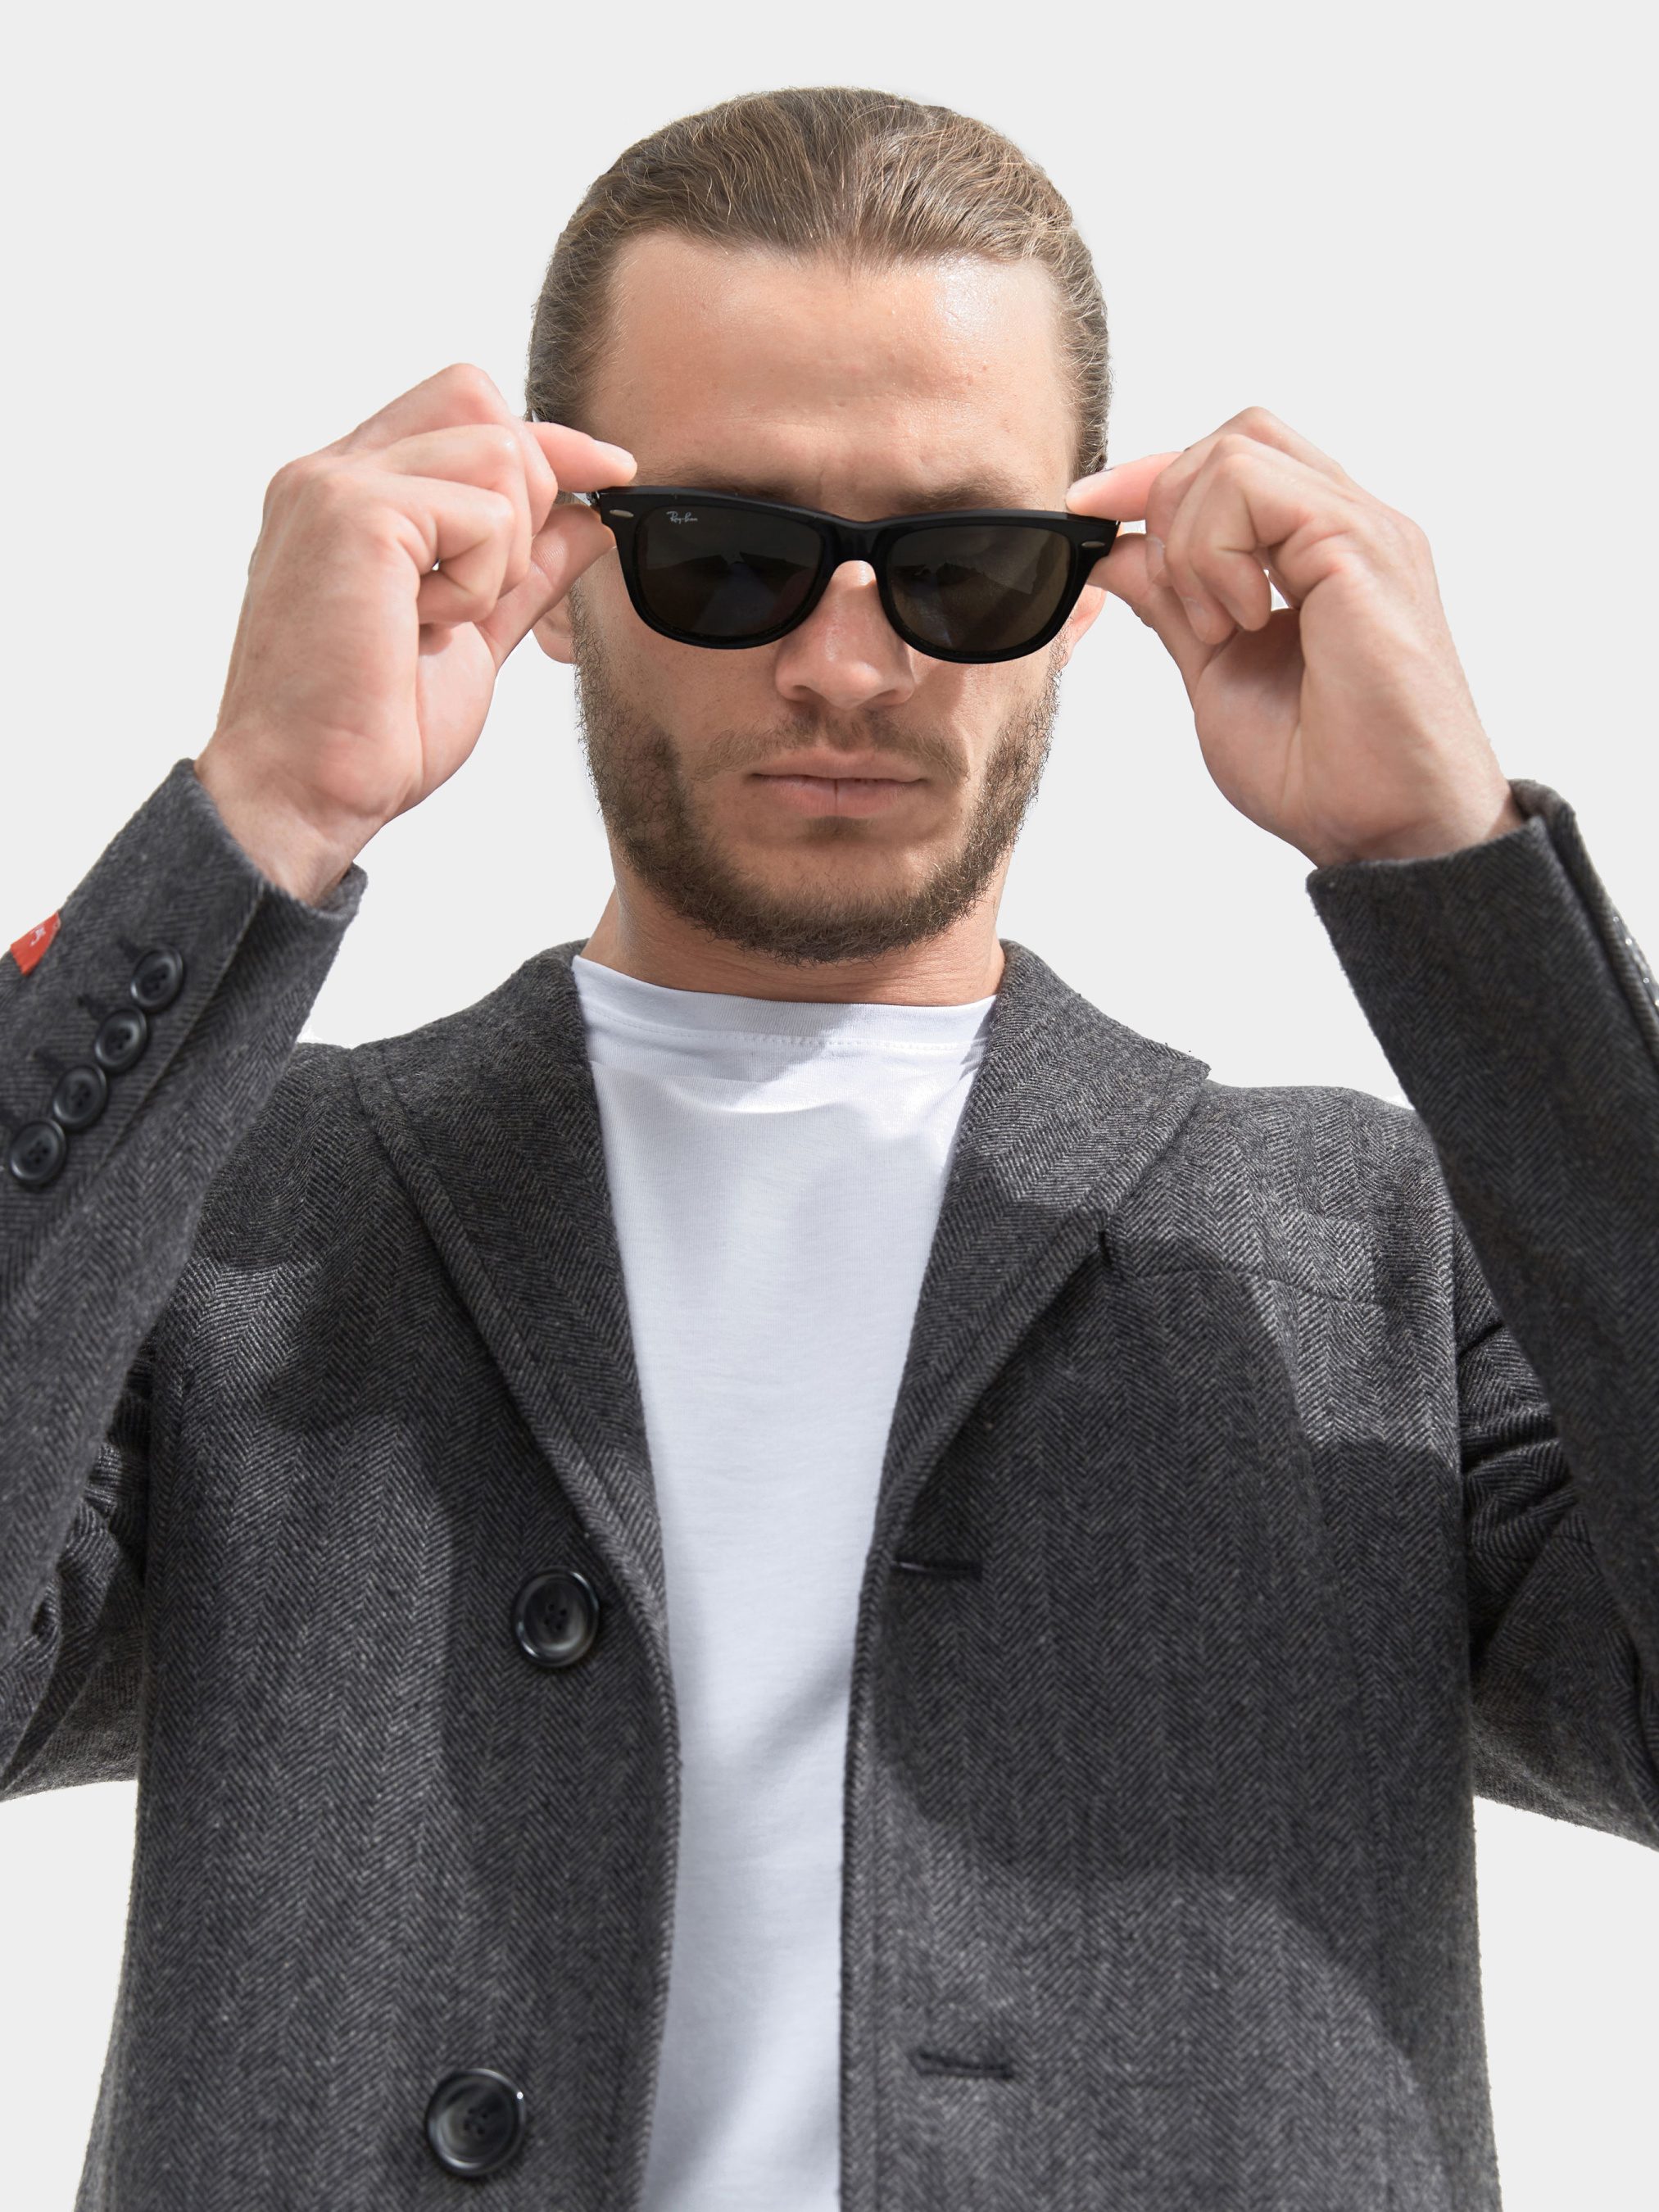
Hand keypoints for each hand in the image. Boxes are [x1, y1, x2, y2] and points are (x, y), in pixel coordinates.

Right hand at [196, 364, 633, 901]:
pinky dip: (481, 585)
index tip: (609, 473)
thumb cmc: (370, 731)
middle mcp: (332, 472)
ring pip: (498, 451)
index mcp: (350, 494)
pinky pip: (486, 514)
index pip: (461, 404)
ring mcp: (338, 486)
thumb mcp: (472, 637)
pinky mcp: (358, 514)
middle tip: (487, 592)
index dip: (546, 440)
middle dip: (528, 492)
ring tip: (440, 620)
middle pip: (481, 400)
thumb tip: (590, 520)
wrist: (308, 792)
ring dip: (502, 554)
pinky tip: (424, 631)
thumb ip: (524, 572)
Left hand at [1070, 409, 1521, 868]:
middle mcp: (1351, 527)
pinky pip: (1253, 485)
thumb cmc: (1324, 773)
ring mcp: (1364, 530)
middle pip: (1236, 436)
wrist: (1386, 833)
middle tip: (1173, 598)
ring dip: (1192, 539)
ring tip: (1219, 626)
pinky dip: (1216, 550)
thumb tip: (1112, 552)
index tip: (1085, 515)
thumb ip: (1172, 603)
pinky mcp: (1363, 546)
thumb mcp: (1216, 672)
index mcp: (1322, 552)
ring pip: (1237, 450)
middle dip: (1164, 497)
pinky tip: (1239, 620)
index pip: (1232, 463)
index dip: (1148, 479)